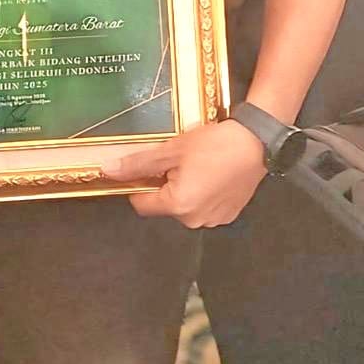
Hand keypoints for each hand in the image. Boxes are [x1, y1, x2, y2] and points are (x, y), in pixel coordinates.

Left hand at [102, 120, 266, 227]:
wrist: (257, 143)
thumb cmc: (212, 144)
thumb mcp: (172, 149)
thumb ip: (138, 164)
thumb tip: (107, 171)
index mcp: (178, 206)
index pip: (141, 204)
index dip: (138, 184)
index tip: (147, 165)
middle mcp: (194, 221)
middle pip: (165, 204)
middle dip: (165, 183)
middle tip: (177, 158)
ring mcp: (214, 220)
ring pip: (185, 205)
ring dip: (185, 188)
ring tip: (198, 163)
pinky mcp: (229, 215)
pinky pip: (205, 206)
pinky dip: (203, 192)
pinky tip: (213, 172)